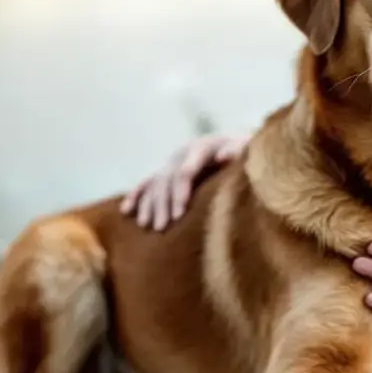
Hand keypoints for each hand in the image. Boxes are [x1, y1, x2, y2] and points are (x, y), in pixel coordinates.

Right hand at [120, 135, 247, 229]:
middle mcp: (181, 153)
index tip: (180, 214)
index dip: (180, 192)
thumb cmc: (244, 152)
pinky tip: (126, 211)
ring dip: (149, 205)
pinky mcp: (165, 170)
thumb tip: (226, 156)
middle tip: (163, 227)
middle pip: (166, 180)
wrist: (235, 144)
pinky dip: (135, 196)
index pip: (185, 171)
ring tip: (148, 226)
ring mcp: (171, 162)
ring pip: (155, 183)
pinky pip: (146, 183)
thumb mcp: (245, 149)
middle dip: (164, 204)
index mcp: (200, 147)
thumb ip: (238, 152)